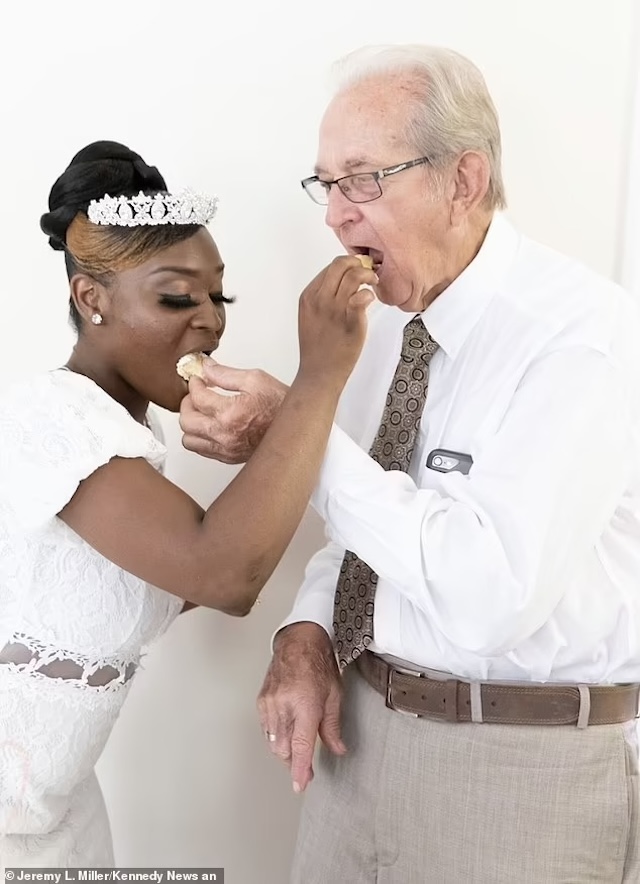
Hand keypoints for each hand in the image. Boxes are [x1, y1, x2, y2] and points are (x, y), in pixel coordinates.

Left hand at [180, 361, 287, 462]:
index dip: (194, 384)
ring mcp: (227, 449)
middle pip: (186, 420)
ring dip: (191, 424)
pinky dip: (201, 437)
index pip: (197, 397)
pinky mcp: (230, 458)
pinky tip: (210, 426)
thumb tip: (207, 368)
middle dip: (188, 403)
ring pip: (189, 440)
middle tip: (196, 395)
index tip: (198, 380)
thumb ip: (225, 373)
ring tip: (201, 412)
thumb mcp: (255, 379)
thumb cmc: (281, 405)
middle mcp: (225, 435)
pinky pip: (202, 451)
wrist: (296, 428)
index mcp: (230, 413)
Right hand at [257, 622, 345, 792]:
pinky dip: (276, 737)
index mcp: (305, 704)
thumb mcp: (334, 695)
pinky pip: (266, 730)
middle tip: (307, 768)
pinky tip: (286, 732)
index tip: (300, 785)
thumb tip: (337, 749)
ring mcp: (269, 703)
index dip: (300, 769)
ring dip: (285, 751)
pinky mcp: (261, 701)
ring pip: (273, 742)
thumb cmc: (318, 663)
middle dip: (295, 762)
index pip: (301, 745)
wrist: (298, 642)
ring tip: (297, 748)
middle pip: (284, 749)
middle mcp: (284, 705)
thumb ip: (333, 726)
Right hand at [297, 256, 377, 386]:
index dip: (346, 265)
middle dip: (357, 263)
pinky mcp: (351, 322)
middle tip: (367, 272)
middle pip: (340, 264)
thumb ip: (322, 298)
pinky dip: (369, 294)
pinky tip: (370, 300)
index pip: (329, 268)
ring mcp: (335, 310)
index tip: (356, 270)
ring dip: (367, 275)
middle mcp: (320, 300)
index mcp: (308, 297)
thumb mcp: (310, 317)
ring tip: (373, 282)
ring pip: (354, 275)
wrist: (320, 373)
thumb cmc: (317, 348)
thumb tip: (342, 282)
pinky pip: (363, 296)